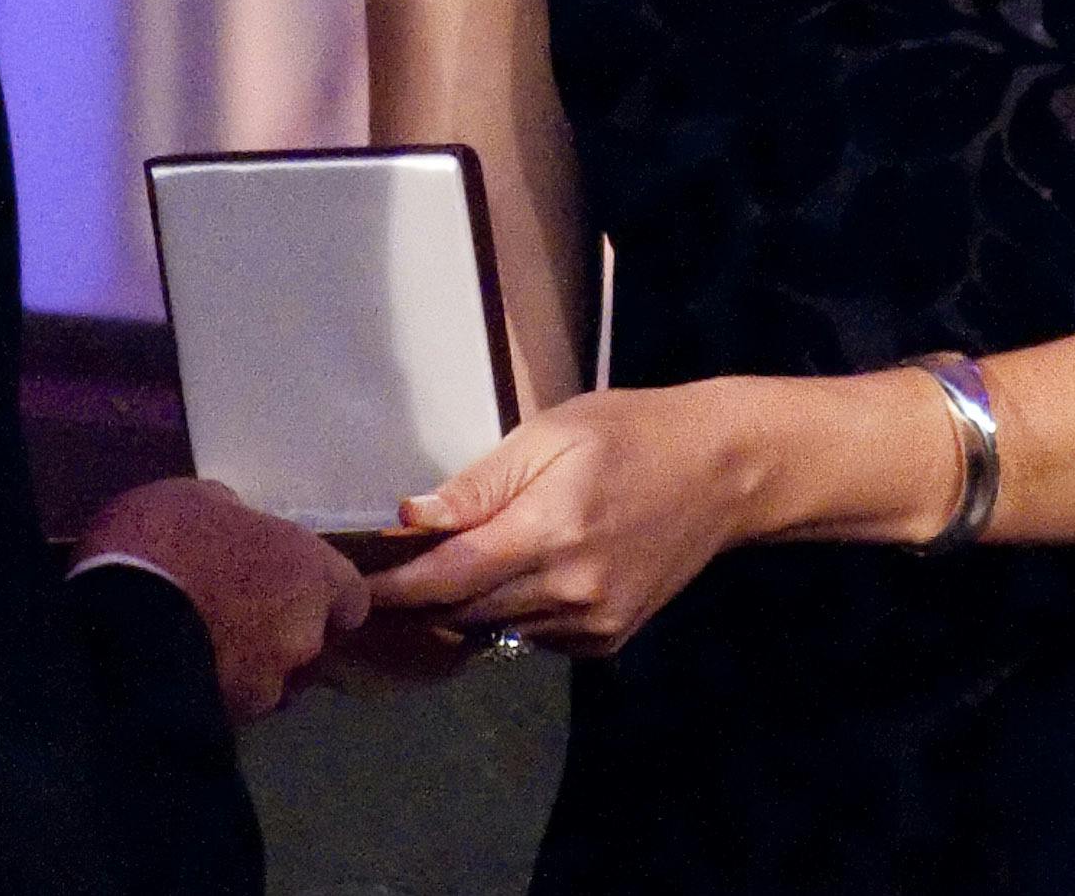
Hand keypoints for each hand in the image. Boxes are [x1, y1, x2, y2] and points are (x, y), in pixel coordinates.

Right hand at [78, 477, 371, 722]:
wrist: (115, 621)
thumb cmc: (162, 540)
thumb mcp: (197, 499)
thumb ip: (236, 519)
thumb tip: (236, 526)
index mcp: (309, 571)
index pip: (350, 599)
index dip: (323, 596)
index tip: (290, 587)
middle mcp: (303, 635)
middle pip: (308, 641)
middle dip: (278, 633)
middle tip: (231, 615)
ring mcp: (267, 686)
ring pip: (270, 680)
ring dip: (245, 666)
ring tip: (198, 648)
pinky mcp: (229, 723)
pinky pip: (231, 705)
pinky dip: (214, 691)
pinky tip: (178, 673)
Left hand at [364, 384, 754, 656]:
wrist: (720, 473)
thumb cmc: (628, 434)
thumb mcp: (548, 435)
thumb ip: (479, 485)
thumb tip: (411, 519)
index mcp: (550, 531)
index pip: (451, 577)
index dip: (396, 587)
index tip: (353, 586)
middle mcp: (570, 591)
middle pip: (467, 612)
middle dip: (422, 598)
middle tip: (384, 577)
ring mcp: (594, 623)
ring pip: (499, 630)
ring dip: (465, 608)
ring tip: (444, 573)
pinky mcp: (609, 640)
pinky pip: (537, 638)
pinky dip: (513, 614)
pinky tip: (516, 578)